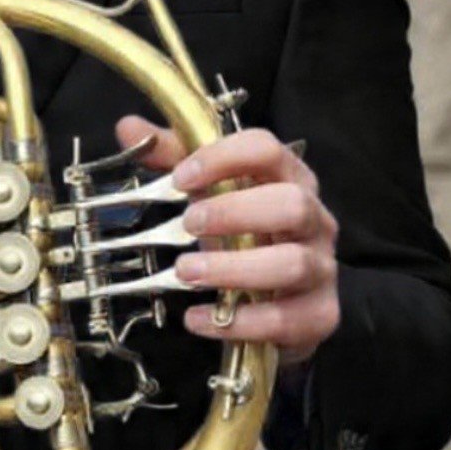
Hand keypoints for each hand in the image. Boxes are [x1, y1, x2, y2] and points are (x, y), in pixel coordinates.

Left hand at [116, 115, 340, 368]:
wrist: (275, 299)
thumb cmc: (242, 234)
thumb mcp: (209, 192)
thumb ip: (173, 158)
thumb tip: (129, 128)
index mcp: (289, 179)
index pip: (268, 150)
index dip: (224, 157)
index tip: (180, 177)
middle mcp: (313, 220)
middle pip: (291, 205)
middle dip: (236, 212)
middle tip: (188, 223)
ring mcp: (321, 268)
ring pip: (292, 263)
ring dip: (234, 268)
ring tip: (185, 272)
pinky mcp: (319, 314)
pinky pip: (287, 319)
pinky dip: (240, 321)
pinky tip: (198, 318)